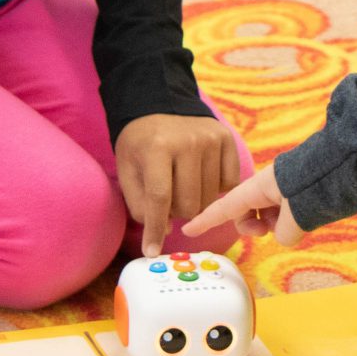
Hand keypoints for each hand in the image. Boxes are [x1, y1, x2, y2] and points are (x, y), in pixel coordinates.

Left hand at [114, 114, 246, 255]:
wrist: (160, 103)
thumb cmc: (140, 142)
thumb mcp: (127, 169)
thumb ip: (139, 203)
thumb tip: (162, 231)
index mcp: (157, 147)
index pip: (159, 198)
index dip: (155, 229)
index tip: (151, 252)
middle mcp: (188, 142)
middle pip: (189, 204)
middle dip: (176, 212)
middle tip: (168, 199)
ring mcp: (211, 139)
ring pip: (209, 199)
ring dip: (195, 202)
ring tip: (183, 187)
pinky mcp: (227, 139)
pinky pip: (229, 183)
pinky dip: (216, 189)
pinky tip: (202, 179)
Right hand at [188, 162, 308, 247]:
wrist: (348, 163)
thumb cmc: (319, 185)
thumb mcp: (297, 216)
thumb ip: (284, 233)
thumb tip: (285, 236)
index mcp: (259, 186)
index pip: (225, 207)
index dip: (205, 220)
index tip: (187, 229)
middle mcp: (267, 185)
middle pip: (246, 212)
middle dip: (253, 226)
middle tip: (267, 231)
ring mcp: (283, 187)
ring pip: (266, 213)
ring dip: (274, 224)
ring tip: (293, 223)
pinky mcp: (298, 190)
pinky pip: (283, 210)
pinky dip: (288, 219)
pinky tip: (303, 219)